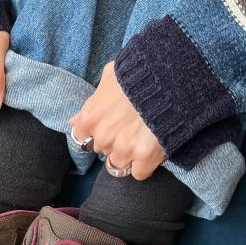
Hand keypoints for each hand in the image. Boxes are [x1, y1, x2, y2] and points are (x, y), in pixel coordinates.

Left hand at [68, 62, 164, 180]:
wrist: (169, 78)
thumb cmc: (139, 72)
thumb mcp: (110, 76)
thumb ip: (93, 99)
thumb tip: (76, 120)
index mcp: (91, 117)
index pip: (81, 136)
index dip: (95, 130)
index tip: (107, 125)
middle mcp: (103, 137)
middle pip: (101, 149)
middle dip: (113, 140)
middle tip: (129, 127)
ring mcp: (124, 149)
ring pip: (118, 163)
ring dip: (128, 154)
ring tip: (142, 138)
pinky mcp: (145, 158)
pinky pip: (139, 172)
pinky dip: (144, 165)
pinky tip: (151, 150)